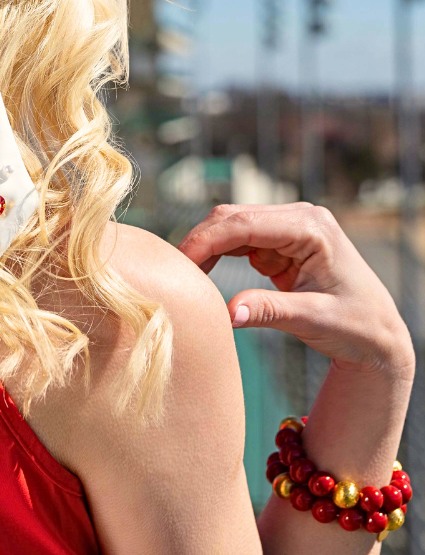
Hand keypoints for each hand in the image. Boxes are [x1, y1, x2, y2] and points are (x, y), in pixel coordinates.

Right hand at [177, 202, 413, 377]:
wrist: (379, 337)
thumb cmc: (357, 327)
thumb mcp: (314, 320)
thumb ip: (270, 312)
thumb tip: (227, 313)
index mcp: (310, 227)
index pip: (244, 223)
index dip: (206, 240)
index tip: (180, 264)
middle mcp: (299, 217)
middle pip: (233, 218)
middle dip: (202, 241)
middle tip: (175, 271)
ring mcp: (290, 227)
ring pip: (232, 227)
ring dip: (209, 248)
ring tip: (188, 275)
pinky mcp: (282, 242)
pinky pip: (240, 242)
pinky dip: (221, 256)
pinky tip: (206, 274)